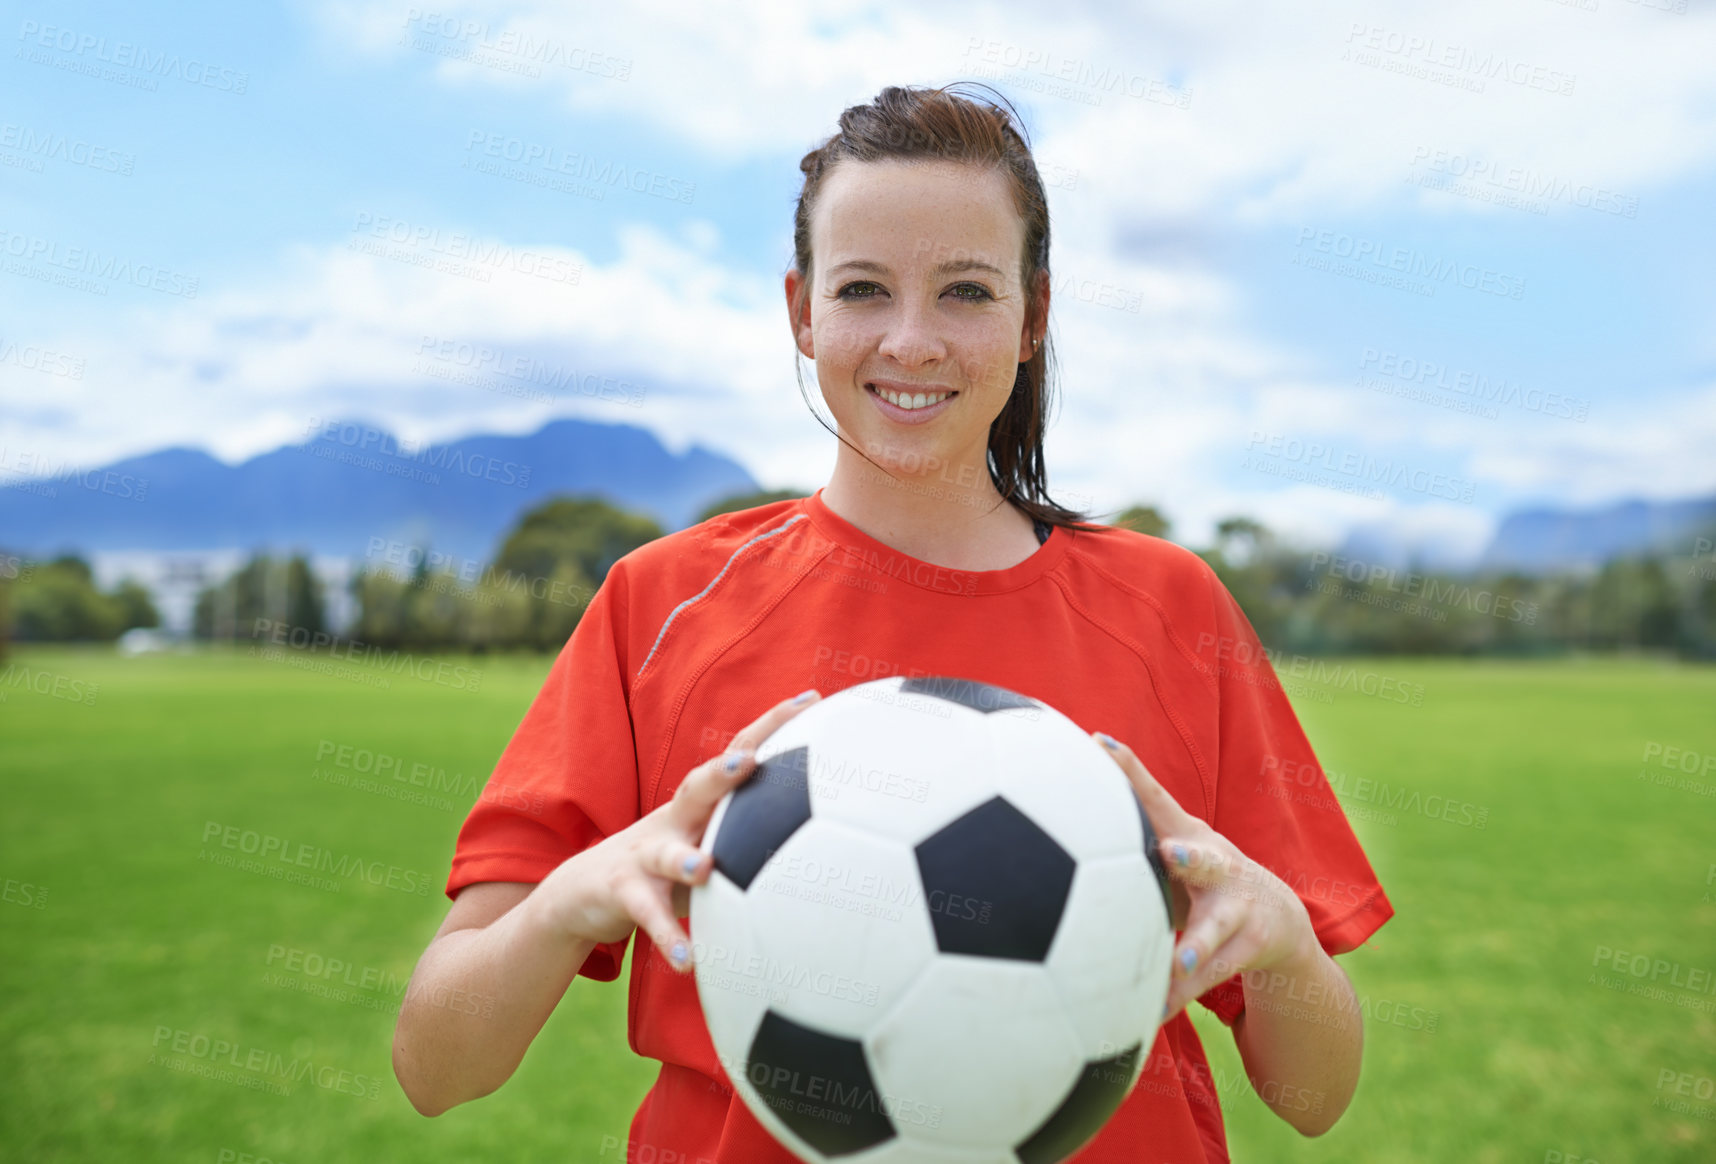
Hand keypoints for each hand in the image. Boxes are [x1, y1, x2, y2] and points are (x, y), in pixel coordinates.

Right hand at [539, 689, 821, 971]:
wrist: (583, 892)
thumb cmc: (665, 866)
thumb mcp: (709, 842)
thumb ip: (756, 835)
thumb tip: (838, 837)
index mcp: (701, 805)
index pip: (739, 753)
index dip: (772, 725)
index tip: (812, 699)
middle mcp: (674, 820)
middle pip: (697, 787)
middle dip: (722, 772)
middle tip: (749, 761)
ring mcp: (643, 855)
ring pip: (665, 853)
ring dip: (684, 860)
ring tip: (702, 869)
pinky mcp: (622, 892)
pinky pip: (647, 916)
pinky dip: (668, 938)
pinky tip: (687, 962)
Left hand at [1091, 731, 1317, 1019]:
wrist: (1280, 919)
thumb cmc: (1199, 876)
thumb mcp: (1169, 845)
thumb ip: (1122, 827)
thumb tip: (1050, 799)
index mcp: (1188, 835)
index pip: (1155, 796)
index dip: (1129, 769)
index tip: (1099, 745)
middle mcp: (1217, 866)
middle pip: (1205, 858)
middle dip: (1188, 855)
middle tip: (1170, 854)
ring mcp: (1238, 908)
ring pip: (1215, 930)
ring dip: (1195, 946)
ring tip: (1181, 962)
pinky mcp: (1248, 947)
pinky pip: (1210, 975)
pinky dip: (1180, 993)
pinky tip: (1154, 1010)